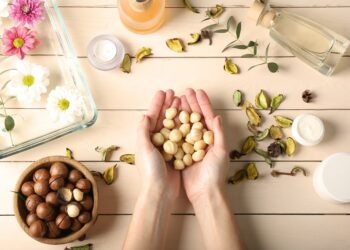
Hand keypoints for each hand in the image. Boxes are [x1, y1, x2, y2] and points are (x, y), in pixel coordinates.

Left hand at [136, 89, 180, 201]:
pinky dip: (185, 126)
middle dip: (168, 105)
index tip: (164, 91)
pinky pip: (182, 136)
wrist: (161, 192)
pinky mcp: (178, 154)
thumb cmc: (151, 171)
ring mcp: (168, 147)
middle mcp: (157, 141)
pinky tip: (190, 119)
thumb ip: (143, 130)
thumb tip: (145, 115)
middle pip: (164, 119)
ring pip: (174, 125)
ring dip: (177, 113)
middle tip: (174, 93)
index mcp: (147, 138)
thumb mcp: (144, 148)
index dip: (158, 104)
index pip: (153, 116)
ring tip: (182, 101)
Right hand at [181, 88, 227, 203]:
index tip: (197, 91)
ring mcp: (190, 145)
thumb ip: (219, 135)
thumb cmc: (215, 173)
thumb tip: (217, 116)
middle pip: (195, 117)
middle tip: (185, 91)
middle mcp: (201, 139)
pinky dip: (173, 126)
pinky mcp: (182, 153)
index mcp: (212, 137)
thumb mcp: (220, 152)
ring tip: (177, 100)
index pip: (207, 116)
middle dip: (191, 104)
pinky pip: (177, 136)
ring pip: (185, 124)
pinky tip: (168, 118)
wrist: (204, 193)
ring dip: (182, 112)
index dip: (203, 103)